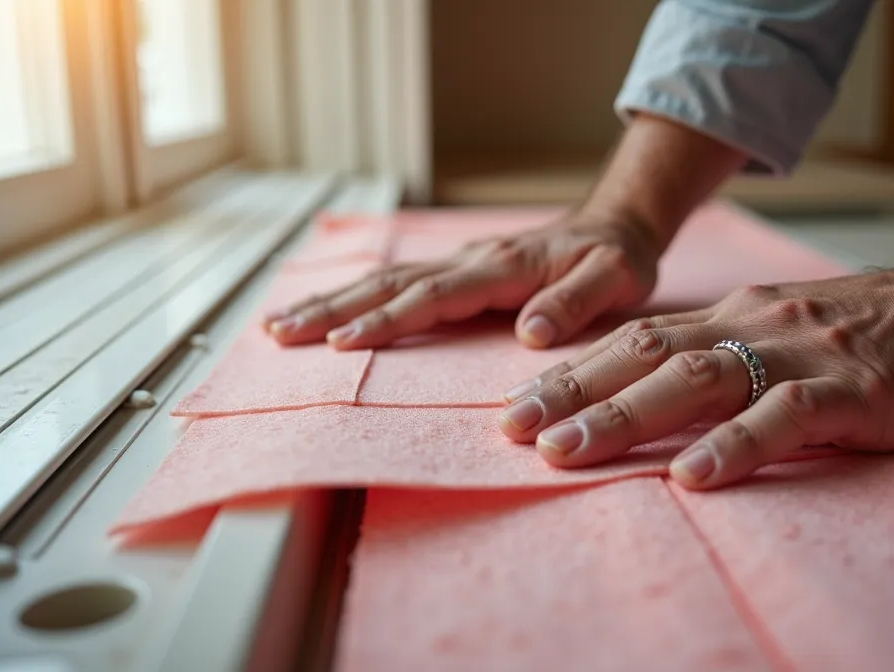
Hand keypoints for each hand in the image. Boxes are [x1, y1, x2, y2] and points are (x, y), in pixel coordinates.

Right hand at [265, 210, 663, 349]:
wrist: (616, 224)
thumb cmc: (616, 257)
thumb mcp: (617, 278)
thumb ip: (577, 302)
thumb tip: (530, 333)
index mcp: (501, 267)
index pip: (433, 296)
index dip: (387, 319)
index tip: (343, 342)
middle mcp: (469, 261)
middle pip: (388, 284)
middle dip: (331, 309)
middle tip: (278, 333)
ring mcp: (457, 263)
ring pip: (382, 279)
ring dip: (329, 302)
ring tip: (277, 325)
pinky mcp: (455, 271)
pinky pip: (395, 282)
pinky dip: (353, 297)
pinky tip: (322, 311)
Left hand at [496, 244, 893, 489]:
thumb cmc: (883, 333)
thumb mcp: (791, 338)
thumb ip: (733, 361)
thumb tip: (663, 402)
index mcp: (737, 317)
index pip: (639, 340)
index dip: (575, 372)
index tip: (518, 408)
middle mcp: (757, 327)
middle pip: (647, 355)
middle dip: (575, 393)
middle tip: (513, 430)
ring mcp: (804, 355)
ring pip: (698, 379)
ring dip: (626, 415)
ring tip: (568, 451)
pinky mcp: (855, 390)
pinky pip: (785, 417)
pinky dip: (734, 445)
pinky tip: (691, 476)